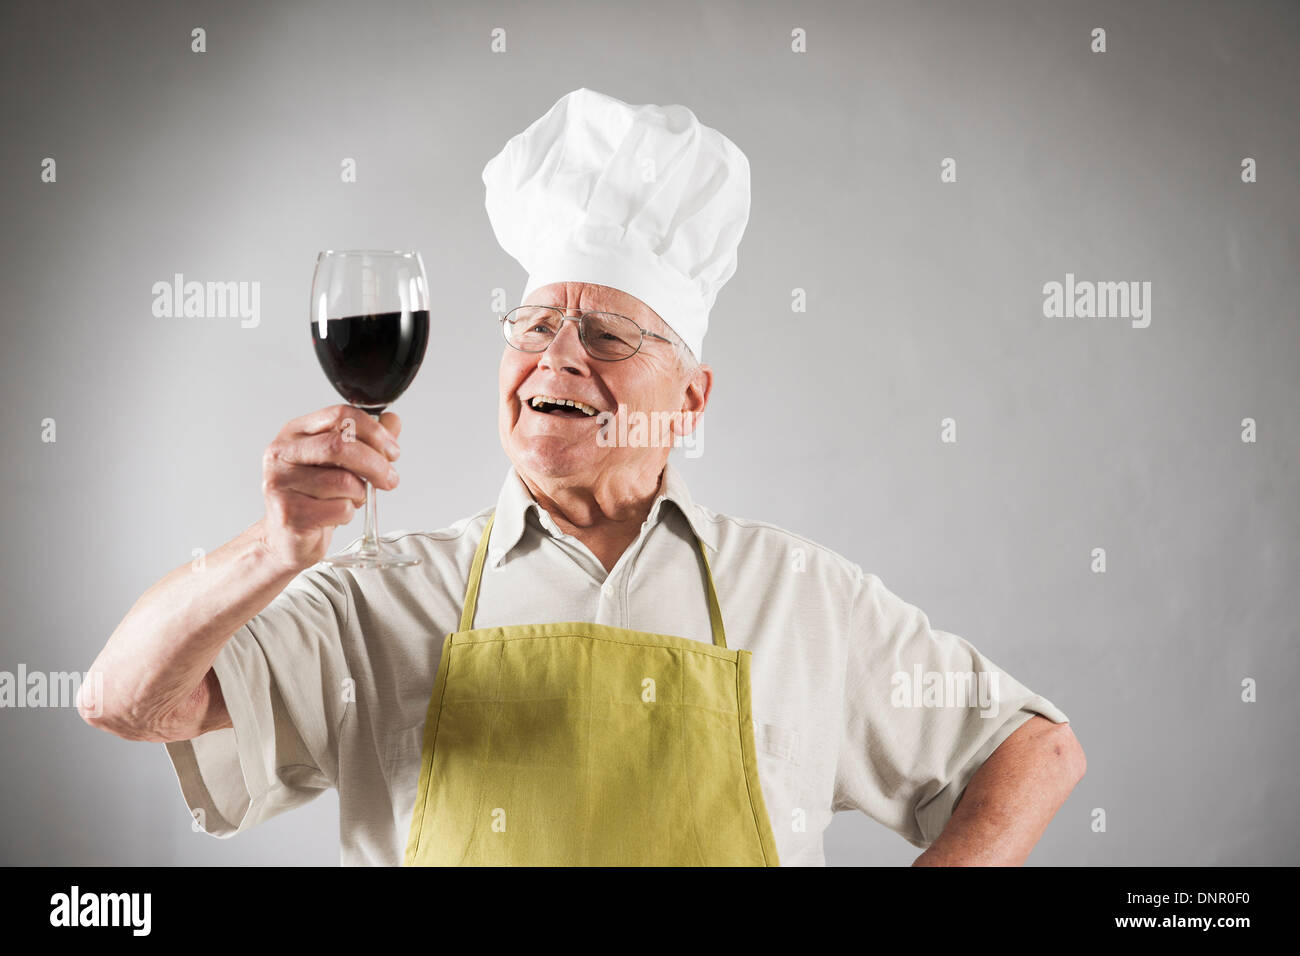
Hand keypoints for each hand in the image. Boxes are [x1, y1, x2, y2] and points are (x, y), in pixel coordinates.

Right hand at [258, 405, 401, 571]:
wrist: (287, 538)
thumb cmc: (314, 496)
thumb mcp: (341, 464)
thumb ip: (367, 440)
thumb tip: (393, 420)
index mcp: (295, 432)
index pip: (340, 415)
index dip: (374, 431)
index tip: (392, 451)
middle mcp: (282, 453)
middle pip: (341, 446)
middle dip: (376, 463)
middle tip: (390, 479)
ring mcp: (280, 483)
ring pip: (344, 481)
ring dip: (360, 493)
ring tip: (351, 499)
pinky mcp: (289, 513)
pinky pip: (339, 509)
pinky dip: (348, 514)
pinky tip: (336, 515)